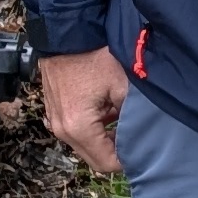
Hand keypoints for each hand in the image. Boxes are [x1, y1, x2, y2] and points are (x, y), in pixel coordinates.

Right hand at [39, 46, 131, 175]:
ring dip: (105, 138)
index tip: (143, 147)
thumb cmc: (94, 56)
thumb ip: (133, 116)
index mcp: (79, 127)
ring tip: (122, 118)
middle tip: (136, 135)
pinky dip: (93, 128)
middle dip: (116, 151)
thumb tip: (141, 135)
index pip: (106, 164)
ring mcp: (54, 122)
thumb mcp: (123, 85)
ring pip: (85, 146)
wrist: (66, 34)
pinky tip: (107, 109)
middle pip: (94, 158)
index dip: (127, 159)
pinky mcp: (53, 113)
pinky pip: (76, 132)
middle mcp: (62, 130)